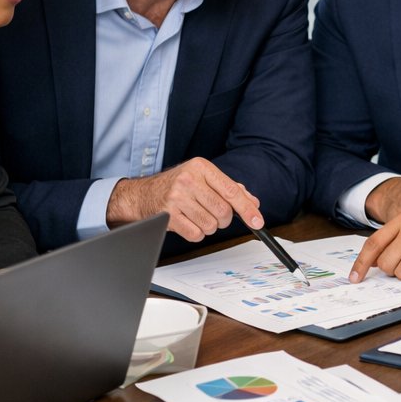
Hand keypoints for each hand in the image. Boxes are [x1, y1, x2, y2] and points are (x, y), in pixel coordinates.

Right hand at [108, 157, 262, 242]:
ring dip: (209, 226)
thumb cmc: (176, 185)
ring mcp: (177, 198)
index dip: (247, 209)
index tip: (257, 221)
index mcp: (201, 167)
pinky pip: (196, 234)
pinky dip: (196, 233)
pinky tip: (188, 222)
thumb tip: (253, 203)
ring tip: (198, 216)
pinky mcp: (168, 216)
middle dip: (224, 219)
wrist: (142, 194)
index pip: (232, 191)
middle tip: (216, 215)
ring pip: (211, 224)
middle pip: (223, 210)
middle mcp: (189, 180)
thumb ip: (229, 188)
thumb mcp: (203, 178)